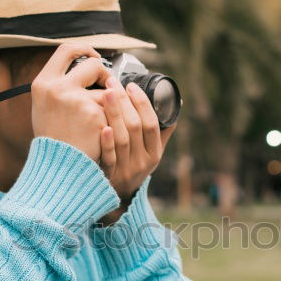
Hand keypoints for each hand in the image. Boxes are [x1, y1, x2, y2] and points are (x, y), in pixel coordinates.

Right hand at [30, 43, 111, 159]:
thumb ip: (60, 88)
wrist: (58, 170)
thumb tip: (87, 69)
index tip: (95, 57)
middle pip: (93, 65)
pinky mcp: (96, 116)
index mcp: (43, 84)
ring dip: (109, 105)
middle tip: (107, 87)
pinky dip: (112, 122)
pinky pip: (114, 112)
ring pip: (107, 92)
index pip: (66, 50)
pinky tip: (100, 135)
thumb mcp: (45, 109)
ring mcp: (78, 101)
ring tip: (96, 124)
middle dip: (104, 75)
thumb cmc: (54, 142)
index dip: (85, 49)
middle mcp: (58, 88)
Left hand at [97, 77, 175, 224]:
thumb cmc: (133, 167)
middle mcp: (142, 162)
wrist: (114, 198)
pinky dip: (106, 142)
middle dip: (124, 102)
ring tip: (106, 92)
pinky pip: (109, 158)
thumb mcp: (152, 152)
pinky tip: (102, 126)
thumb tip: (178, 102)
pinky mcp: (108, 176)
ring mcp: (125, 170)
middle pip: (136, 128)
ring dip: (114, 113)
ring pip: (122, 139)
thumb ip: (163, 130)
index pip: (152, 125)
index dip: (143, 104)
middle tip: (113, 82)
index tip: (132, 86)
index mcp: (154, 154)